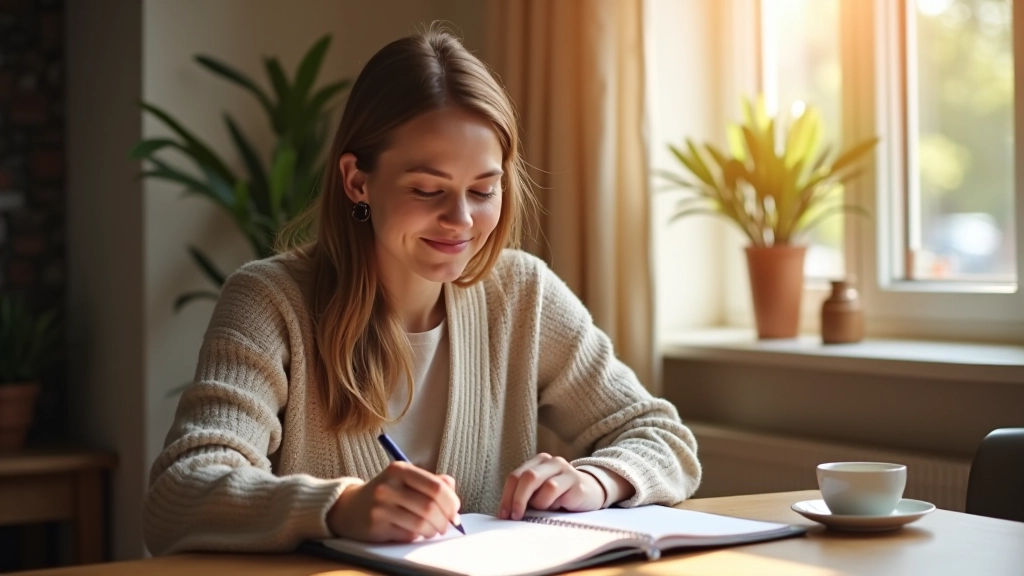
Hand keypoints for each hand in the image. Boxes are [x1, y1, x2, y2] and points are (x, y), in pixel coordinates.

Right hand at [327, 461, 460, 541]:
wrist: (349, 507)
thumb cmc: (386, 493)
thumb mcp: (406, 479)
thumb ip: (431, 481)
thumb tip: (453, 491)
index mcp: (400, 469)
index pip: (436, 486)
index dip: (451, 502)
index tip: (455, 511)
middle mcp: (389, 485)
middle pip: (430, 506)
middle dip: (444, 520)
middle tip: (447, 525)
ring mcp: (380, 506)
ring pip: (421, 523)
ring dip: (433, 530)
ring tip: (433, 530)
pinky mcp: (376, 525)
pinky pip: (407, 534)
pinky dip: (417, 536)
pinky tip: (416, 533)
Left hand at [498, 453, 605, 519]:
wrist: (593, 493)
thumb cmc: (562, 496)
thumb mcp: (541, 494)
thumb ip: (526, 496)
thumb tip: (506, 513)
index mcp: (538, 462)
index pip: (515, 477)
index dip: (506, 496)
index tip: (503, 515)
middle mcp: (551, 462)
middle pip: (525, 477)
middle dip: (516, 499)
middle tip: (514, 517)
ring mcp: (565, 469)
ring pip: (539, 483)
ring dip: (537, 502)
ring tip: (544, 509)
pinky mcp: (576, 481)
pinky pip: (554, 490)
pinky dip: (549, 502)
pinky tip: (557, 506)